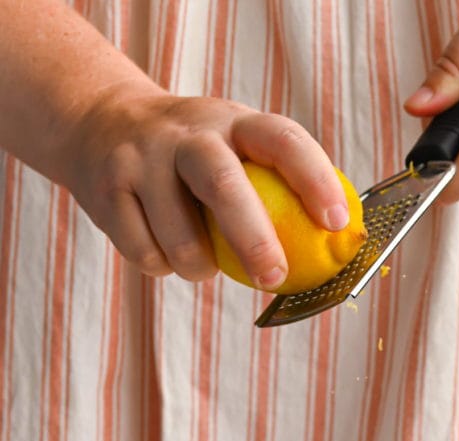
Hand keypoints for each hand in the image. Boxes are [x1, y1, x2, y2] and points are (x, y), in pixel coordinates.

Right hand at [63, 87, 349, 283]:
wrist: (99, 122)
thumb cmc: (191, 155)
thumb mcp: (232, 146)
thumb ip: (274, 185)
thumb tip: (334, 248)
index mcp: (232, 121)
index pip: (282, 140)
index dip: (313, 179)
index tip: (335, 222)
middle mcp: (186, 134)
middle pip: (223, 184)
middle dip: (253, 239)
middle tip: (274, 278)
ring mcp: (141, 159)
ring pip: (180, 239)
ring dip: (200, 268)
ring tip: (204, 264)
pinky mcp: (108, 191)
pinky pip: (147, 255)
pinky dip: (163, 267)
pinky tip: (163, 250)